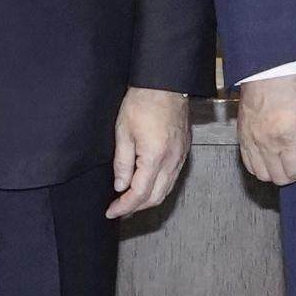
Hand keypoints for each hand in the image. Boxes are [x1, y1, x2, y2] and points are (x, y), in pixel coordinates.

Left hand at [109, 87, 190, 218]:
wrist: (165, 84)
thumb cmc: (143, 103)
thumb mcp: (123, 132)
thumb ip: (122, 163)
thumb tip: (120, 186)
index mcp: (155, 157)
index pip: (139, 194)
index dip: (124, 206)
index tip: (111, 211)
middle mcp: (172, 161)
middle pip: (155, 197)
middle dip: (136, 207)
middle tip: (119, 209)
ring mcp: (181, 156)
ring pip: (166, 190)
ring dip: (148, 199)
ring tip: (131, 201)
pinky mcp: (184, 151)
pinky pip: (172, 177)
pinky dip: (159, 187)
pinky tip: (147, 184)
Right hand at [237, 70, 295, 185]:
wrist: (270, 68)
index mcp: (288, 136)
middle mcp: (267, 142)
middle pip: (281, 178)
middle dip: (294, 172)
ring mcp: (251, 141)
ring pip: (263, 175)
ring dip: (277, 171)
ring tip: (286, 155)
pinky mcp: (242, 137)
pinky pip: (249, 165)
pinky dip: (261, 166)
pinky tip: (272, 154)